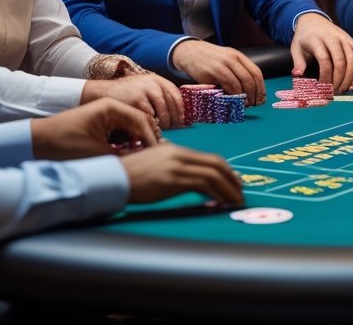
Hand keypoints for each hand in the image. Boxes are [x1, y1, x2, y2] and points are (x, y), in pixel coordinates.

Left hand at [30, 99, 160, 160]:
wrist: (37, 142)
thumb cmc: (64, 143)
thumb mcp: (96, 152)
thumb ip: (123, 155)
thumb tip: (144, 160)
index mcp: (111, 107)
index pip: (141, 119)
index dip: (151, 137)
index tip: (157, 153)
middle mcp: (111, 107)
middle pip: (139, 122)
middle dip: (146, 139)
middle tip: (153, 157)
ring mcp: (105, 116)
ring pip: (131, 128)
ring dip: (137, 142)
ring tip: (141, 158)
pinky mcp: (101, 125)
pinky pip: (121, 133)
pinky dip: (126, 144)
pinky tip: (127, 156)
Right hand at [81, 74, 184, 127]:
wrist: (103, 92)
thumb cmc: (126, 93)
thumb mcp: (144, 87)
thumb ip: (158, 94)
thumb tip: (177, 111)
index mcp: (156, 79)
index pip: (175, 93)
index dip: (181, 107)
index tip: (183, 118)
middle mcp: (152, 83)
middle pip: (171, 102)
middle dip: (175, 117)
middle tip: (176, 127)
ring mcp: (144, 91)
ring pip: (163, 110)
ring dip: (165, 122)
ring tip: (164, 128)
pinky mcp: (137, 100)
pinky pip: (150, 115)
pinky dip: (152, 123)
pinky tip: (151, 127)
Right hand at [120, 142, 243, 205]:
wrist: (112, 179)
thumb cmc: (130, 176)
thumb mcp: (154, 165)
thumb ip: (171, 166)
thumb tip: (186, 178)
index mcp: (176, 149)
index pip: (209, 158)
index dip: (226, 170)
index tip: (234, 182)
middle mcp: (179, 154)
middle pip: (216, 163)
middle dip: (232, 178)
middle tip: (240, 191)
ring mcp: (176, 165)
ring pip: (213, 174)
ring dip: (229, 188)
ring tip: (236, 200)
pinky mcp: (173, 179)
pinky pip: (203, 184)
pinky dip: (217, 193)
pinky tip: (221, 202)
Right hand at [171, 39, 265, 105]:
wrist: (189, 52)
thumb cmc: (210, 59)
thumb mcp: (226, 59)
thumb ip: (238, 70)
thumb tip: (251, 90)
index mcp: (238, 56)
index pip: (256, 72)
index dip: (261, 87)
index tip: (261, 98)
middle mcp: (232, 59)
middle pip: (249, 79)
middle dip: (254, 94)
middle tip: (254, 104)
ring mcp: (222, 66)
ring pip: (239, 84)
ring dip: (244, 97)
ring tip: (244, 105)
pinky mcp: (212, 73)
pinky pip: (227, 86)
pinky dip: (233, 96)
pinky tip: (234, 101)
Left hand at [291, 13, 352, 92]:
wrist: (313, 20)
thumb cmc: (304, 37)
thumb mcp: (296, 48)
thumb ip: (298, 62)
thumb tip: (298, 75)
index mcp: (317, 40)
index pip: (324, 60)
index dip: (325, 77)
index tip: (323, 88)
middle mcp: (333, 38)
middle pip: (340, 61)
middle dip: (339, 79)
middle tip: (335, 92)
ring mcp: (344, 38)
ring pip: (352, 59)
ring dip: (350, 77)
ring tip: (345, 89)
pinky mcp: (351, 40)